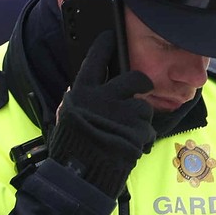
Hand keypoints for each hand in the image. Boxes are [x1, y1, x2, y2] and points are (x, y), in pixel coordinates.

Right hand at [47, 31, 153, 196]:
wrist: (79, 177)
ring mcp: (122, 114)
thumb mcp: (68, 117)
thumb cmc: (71, 149)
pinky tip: (130, 147)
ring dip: (140, 120)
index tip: (110, 37)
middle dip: (142, 84)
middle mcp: (103, 98)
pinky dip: (143, 139)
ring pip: (144, 107)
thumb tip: (81, 84)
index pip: (95, 60)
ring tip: (126, 134)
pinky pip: (148, 129)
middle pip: (134, 78)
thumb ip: (79, 99)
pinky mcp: (137, 131)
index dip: (104, 46)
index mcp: (82, 93)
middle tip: (142, 88)